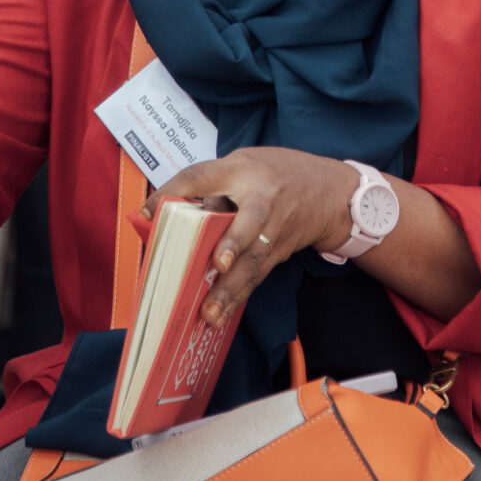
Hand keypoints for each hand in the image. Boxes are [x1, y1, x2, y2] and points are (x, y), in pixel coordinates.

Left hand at [149, 147, 357, 327]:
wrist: (333, 192)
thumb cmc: (277, 174)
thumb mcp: (244, 165)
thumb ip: (213, 190)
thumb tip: (169, 219)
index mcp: (241, 170)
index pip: (202, 176)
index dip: (174, 190)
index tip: (147, 212)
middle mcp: (262, 198)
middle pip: (249, 221)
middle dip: (234, 243)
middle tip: (218, 265)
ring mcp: (276, 227)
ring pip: (254, 258)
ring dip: (232, 287)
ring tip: (209, 312)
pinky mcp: (281, 250)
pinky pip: (258, 274)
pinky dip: (240, 295)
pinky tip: (222, 315)